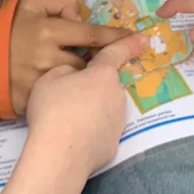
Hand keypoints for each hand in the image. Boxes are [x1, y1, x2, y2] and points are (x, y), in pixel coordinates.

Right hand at [0, 34, 146, 193]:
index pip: (116, 52)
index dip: (128, 43)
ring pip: (104, 109)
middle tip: (67, 98)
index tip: (144, 38)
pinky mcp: (113, 144)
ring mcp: (118, 121)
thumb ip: (66, 70)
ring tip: (66, 122)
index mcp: (103, 74)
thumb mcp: (49, 78)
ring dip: (91, 111)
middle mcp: (116, 95)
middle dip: (92, 88)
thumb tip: (75, 75)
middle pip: (105, 85)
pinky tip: (73, 139)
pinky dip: (90, 133)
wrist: (59, 155)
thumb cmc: (53, 110)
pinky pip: (100, 131)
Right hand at [9, 0, 128, 114]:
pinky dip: (64, 102)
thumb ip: (60, 0)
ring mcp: (37, 83)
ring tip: (74, 85)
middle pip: (87, 64)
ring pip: (74, 85)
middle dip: (94, 66)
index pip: (92, 35)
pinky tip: (60, 100)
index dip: (117, 38)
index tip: (138, 40)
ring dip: (80, 85)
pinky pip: (58, 103)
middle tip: (91, 67)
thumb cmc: (7, 27)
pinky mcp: (28, 103)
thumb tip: (81, 13)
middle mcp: (46, 57)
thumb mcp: (31, 2)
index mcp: (48, 31)